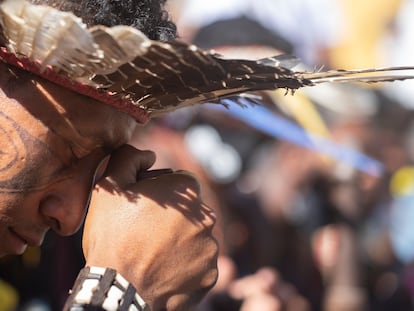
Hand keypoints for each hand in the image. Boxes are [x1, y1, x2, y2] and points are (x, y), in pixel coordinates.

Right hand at [82, 145, 218, 309]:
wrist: (118, 289)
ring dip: (179, 242)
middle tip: (145, 233)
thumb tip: (149, 154)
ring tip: (152, 254)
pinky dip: (184, 266)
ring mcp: (210, 248)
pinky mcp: (210, 275)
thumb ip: (129, 158)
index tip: (145, 208)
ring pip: (194, 237)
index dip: (160, 191)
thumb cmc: (113, 235)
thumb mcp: (110, 186)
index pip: (179, 181)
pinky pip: (198, 264)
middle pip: (189, 210)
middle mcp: (207, 216)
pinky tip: (163, 270)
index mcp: (188, 189)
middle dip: (172, 217)